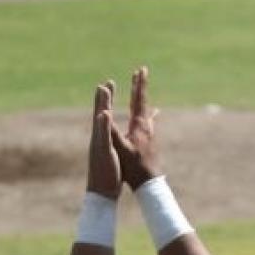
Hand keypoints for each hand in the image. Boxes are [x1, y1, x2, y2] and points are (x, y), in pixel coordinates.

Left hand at [86, 80, 121, 199]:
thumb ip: (104, 131)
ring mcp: (103, 148)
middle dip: (105, 100)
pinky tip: (117, 130)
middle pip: (101, 116)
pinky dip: (115, 129)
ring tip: (111, 103)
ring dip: (109, 112)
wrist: (101, 194)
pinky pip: (113, 136)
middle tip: (107, 85)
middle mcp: (98, 141)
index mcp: (99, 137)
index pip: (101, 113)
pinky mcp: (108, 156)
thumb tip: (103, 112)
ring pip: (107, 125)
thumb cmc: (104, 173)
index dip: (104, 98)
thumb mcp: (105, 150)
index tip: (106, 83)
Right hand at [110, 66, 161, 189]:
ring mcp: (150, 136)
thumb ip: (110, 130)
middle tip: (142, 72)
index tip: (140, 69)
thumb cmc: (133, 167)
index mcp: (139, 126)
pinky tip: (150, 123)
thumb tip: (103, 113)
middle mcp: (147, 128)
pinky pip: (149, 127)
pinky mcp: (151, 145)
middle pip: (144, 103)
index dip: (138, 85)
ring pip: (148, 115)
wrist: (149, 184)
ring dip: (144, 103)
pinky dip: (148, 120)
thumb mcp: (119, 148)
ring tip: (146, 97)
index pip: (138, 100)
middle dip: (141, 87)